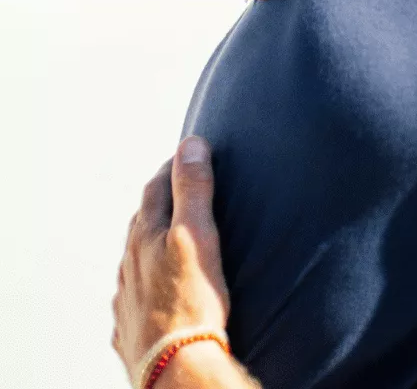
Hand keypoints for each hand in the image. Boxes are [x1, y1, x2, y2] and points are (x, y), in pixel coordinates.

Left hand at [112, 137, 228, 384]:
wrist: (174, 364)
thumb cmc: (191, 300)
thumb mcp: (197, 234)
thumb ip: (193, 188)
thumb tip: (190, 144)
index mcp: (145, 237)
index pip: (156, 189)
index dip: (172, 167)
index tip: (188, 154)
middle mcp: (129, 264)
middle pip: (141, 222)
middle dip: (160, 201)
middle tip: (180, 189)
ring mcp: (127, 297)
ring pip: (134, 260)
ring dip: (149, 242)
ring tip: (169, 238)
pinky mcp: (131, 327)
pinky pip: (134, 295)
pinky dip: (146, 281)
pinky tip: (157, 289)